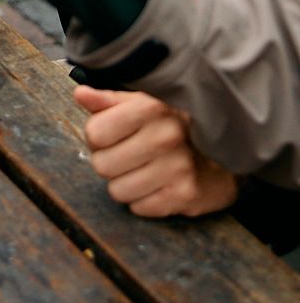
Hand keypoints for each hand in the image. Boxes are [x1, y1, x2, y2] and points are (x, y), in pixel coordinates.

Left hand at [74, 87, 240, 218]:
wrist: (220, 157)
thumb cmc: (170, 127)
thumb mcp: (141, 104)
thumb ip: (107, 101)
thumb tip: (81, 94)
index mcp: (150, 108)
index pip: (94, 133)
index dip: (98, 138)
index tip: (114, 136)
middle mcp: (165, 136)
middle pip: (102, 165)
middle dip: (110, 163)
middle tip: (130, 156)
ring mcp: (178, 167)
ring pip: (117, 191)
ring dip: (126, 185)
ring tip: (145, 171)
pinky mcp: (185, 195)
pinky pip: (139, 208)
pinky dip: (144, 200)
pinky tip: (158, 185)